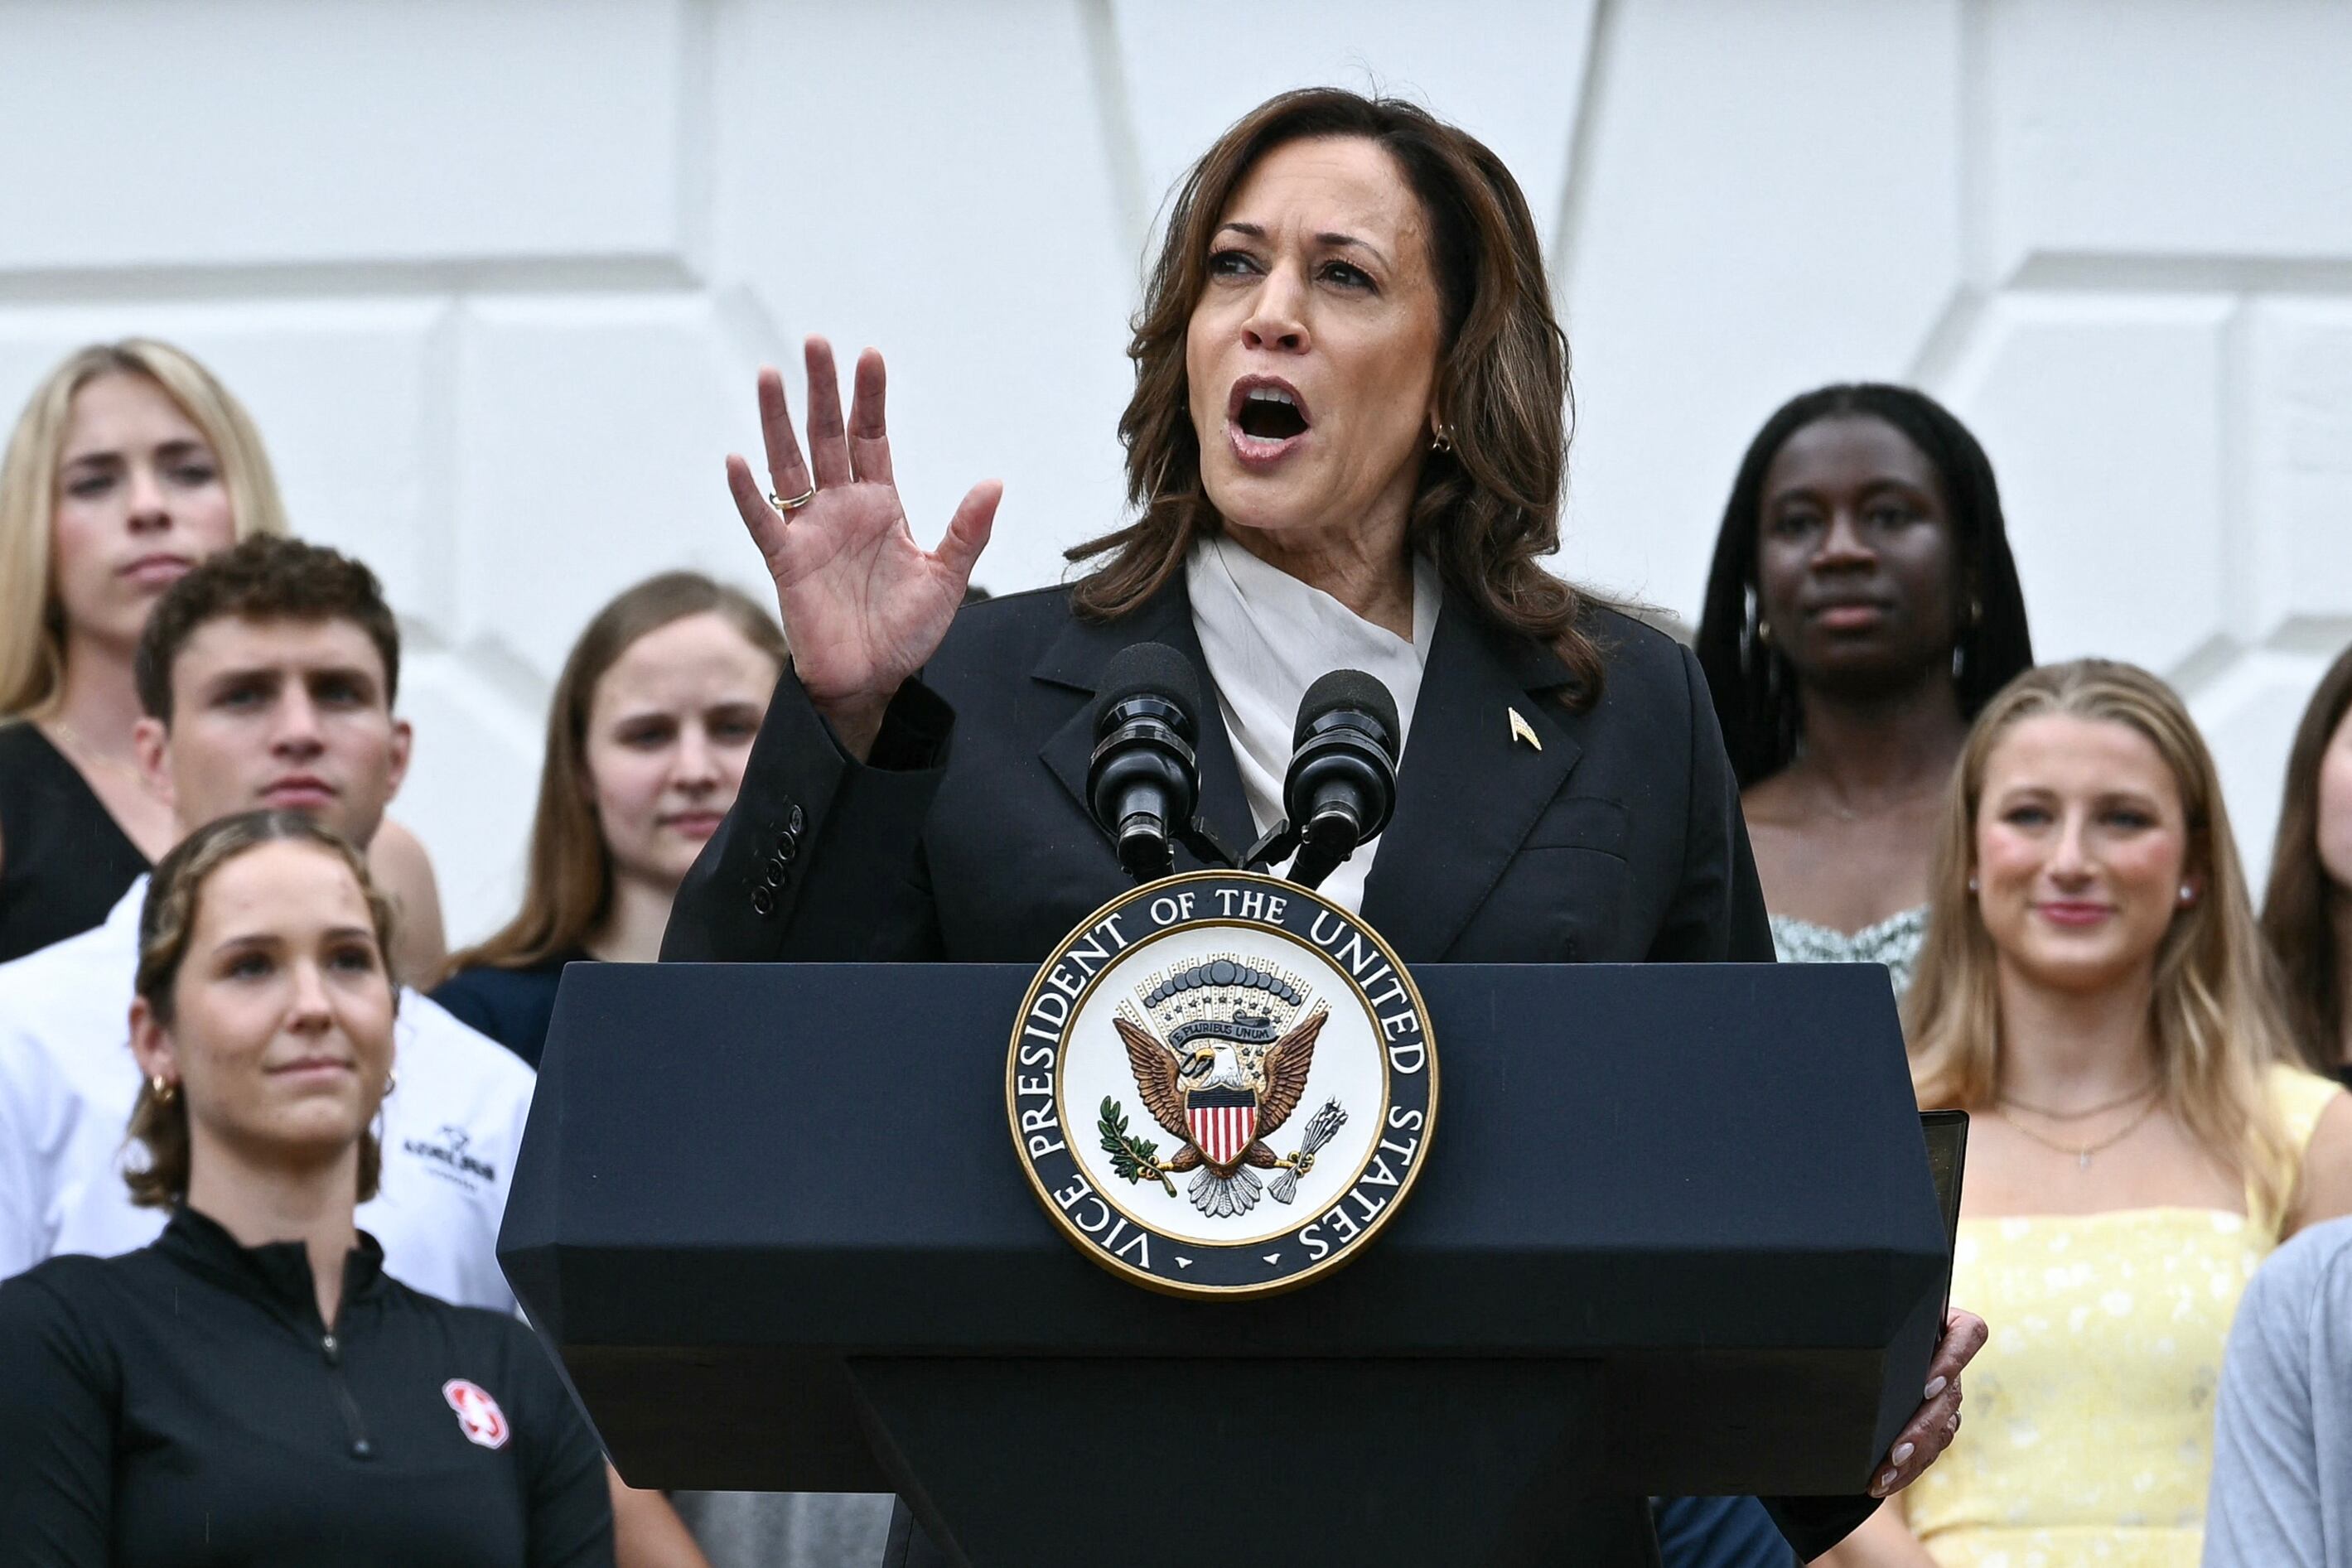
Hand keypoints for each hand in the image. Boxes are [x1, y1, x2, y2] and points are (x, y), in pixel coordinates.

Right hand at [724, 337, 1000, 759]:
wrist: (873, 681)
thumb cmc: (906, 632)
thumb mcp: (947, 578)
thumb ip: (967, 531)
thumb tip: (994, 483)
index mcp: (881, 505)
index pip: (872, 438)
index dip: (869, 399)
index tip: (869, 356)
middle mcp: (841, 509)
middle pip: (826, 437)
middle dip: (821, 391)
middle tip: (815, 342)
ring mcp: (810, 532)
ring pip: (789, 465)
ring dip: (777, 422)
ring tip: (768, 376)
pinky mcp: (786, 563)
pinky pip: (763, 522)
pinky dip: (748, 494)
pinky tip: (737, 460)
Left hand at [1868, 1307, 1986, 1498]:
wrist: (1858, 1335)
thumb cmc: (1860, 1314)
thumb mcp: (1869, 1310)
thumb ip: (1868, 1313)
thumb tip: (1834, 1308)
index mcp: (1946, 1323)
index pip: (1968, 1335)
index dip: (1953, 1362)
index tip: (1926, 1387)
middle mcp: (1951, 1361)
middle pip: (1951, 1396)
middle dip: (1922, 1429)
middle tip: (1896, 1453)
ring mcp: (1946, 1394)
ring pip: (1942, 1430)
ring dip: (1913, 1459)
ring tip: (1881, 1478)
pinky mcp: (1935, 1421)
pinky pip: (1929, 1449)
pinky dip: (1907, 1469)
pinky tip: (1883, 1482)